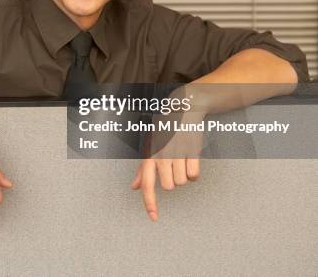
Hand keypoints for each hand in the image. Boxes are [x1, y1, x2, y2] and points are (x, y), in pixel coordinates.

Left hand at [131, 105, 203, 221]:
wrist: (181, 111)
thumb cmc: (164, 132)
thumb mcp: (150, 148)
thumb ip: (143, 170)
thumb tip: (135, 187)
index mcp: (149, 156)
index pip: (148, 185)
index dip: (150, 203)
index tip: (154, 218)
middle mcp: (161, 156)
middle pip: (170, 187)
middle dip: (172, 180)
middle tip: (173, 165)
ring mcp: (177, 153)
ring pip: (182, 182)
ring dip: (183, 175)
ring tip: (181, 159)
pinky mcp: (192, 151)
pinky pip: (195, 175)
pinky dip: (194, 172)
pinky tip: (190, 160)